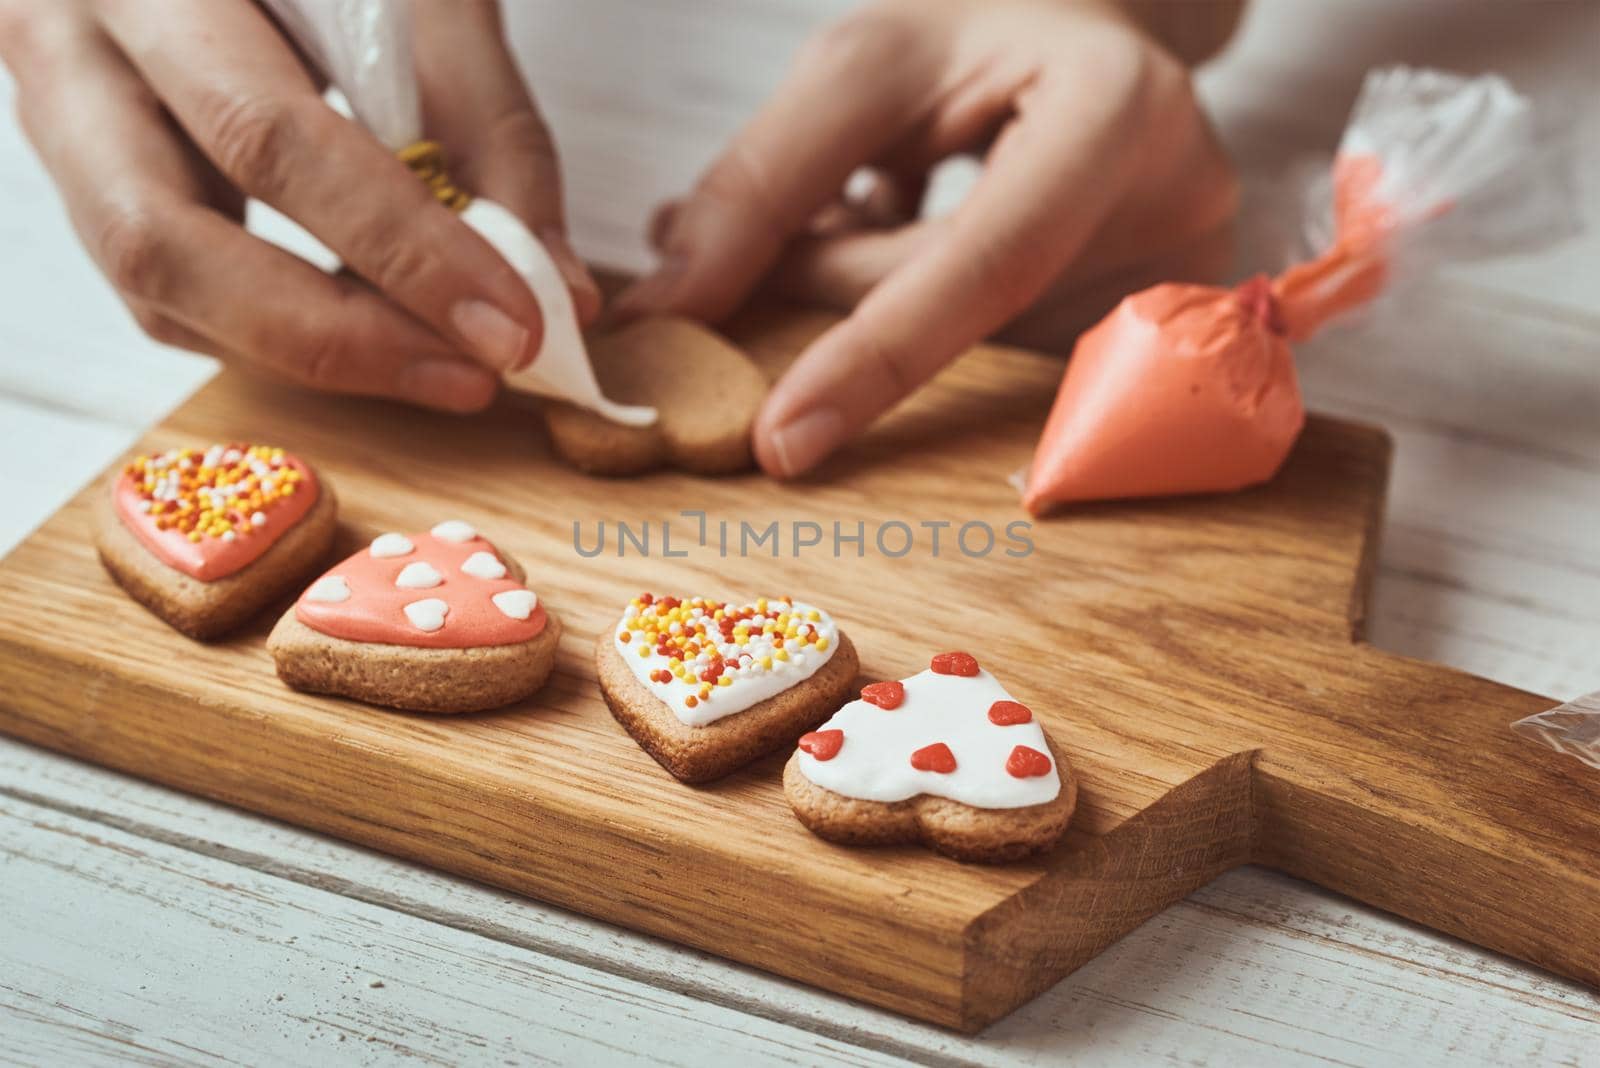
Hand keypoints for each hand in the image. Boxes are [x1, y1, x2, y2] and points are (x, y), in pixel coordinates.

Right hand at [0, 0, 598, 411]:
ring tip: (442, 368)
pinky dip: (277, 332)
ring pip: (154, 286)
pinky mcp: (88, 174)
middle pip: (169, 240)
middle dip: (341, 334)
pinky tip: (375, 334)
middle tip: (471, 374)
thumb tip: (561, 293)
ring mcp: (59, 115)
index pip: (267, 136)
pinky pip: (167, 291)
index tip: (510, 323)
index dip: (399, 248)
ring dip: (311, 353)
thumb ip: (489, 126)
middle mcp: (69, 45)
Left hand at [615, 0, 1238, 476]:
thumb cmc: (982, 29)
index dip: (878, 355)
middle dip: (843, 287)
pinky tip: (922, 248)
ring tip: (878, 206)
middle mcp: (1174, 204)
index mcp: (1112, 110)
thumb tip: (669, 309)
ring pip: (979, 352)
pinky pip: (1012, 360)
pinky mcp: (1165, 323)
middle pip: (965, 316)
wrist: (1095, 30)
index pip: (987, 263)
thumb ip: (762, 181)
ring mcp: (1177, 277)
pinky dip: (934, 322)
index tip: (780, 440)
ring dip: (884, 304)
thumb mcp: (863, 66)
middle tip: (784, 234)